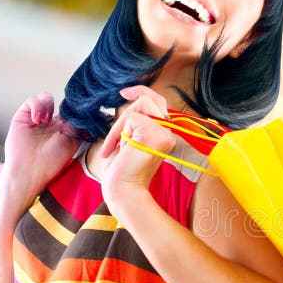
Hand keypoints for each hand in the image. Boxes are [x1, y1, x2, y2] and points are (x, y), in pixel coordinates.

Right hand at [1, 91, 79, 204]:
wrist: (30, 170)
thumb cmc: (52, 161)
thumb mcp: (72, 141)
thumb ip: (78, 126)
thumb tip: (88, 113)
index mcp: (64, 127)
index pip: (70, 110)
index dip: (75, 107)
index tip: (81, 107)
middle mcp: (50, 121)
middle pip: (58, 101)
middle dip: (62, 104)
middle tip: (62, 115)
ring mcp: (37, 118)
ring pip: (45, 97)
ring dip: (48, 105)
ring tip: (46, 120)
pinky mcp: (23, 116)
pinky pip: (32, 100)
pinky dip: (36, 105)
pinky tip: (38, 119)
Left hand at [99, 86, 175, 215]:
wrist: (123, 191)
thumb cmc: (122, 171)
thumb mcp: (130, 140)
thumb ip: (136, 123)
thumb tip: (132, 101)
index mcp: (164, 135)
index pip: (159, 104)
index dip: (142, 92)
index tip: (124, 92)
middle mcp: (168, 134)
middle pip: (152, 99)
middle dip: (130, 105)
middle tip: (118, 109)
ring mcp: (163, 134)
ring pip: (141, 105)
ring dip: (121, 123)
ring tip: (115, 144)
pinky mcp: (153, 134)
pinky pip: (130, 118)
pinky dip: (116, 132)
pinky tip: (115, 149)